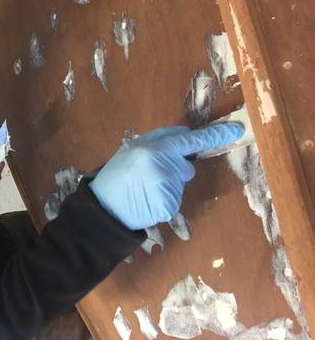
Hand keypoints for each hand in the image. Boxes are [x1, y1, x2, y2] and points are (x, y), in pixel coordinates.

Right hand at [88, 123, 243, 229]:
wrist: (103, 209)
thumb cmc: (115, 177)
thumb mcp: (130, 150)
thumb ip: (157, 141)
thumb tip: (186, 135)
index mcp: (152, 149)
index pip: (189, 141)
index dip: (214, 136)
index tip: (235, 131)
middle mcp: (163, 167)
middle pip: (186, 166)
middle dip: (174, 169)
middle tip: (148, 176)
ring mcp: (167, 188)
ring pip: (180, 183)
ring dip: (167, 185)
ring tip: (144, 189)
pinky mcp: (169, 205)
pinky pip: (175, 199)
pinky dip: (164, 200)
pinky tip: (147, 200)